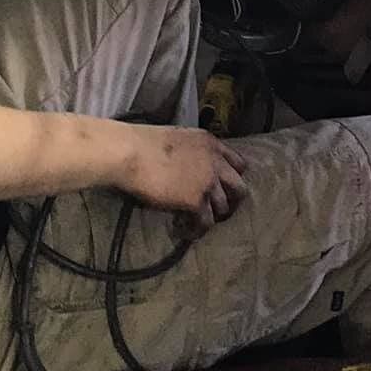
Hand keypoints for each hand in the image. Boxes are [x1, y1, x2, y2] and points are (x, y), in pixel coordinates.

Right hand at [114, 123, 247, 229]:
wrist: (131, 153)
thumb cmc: (142, 143)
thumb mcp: (177, 138)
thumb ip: (190, 152)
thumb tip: (186, 168)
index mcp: (210, 143)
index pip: (238, 163)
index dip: (232, 178)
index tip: (222, 187)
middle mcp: (215, 162)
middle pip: (239, 188)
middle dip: (231, 201)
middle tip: (217, 210)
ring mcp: (208, 182)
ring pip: (223, 208)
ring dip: (211, 218)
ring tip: (194, 223)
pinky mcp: (196, 201)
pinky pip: (206, 223)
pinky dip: (196, 230)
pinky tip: (183, 232)